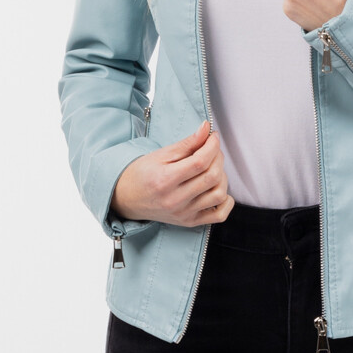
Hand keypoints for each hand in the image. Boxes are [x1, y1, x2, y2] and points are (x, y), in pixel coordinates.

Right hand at [108, 118, 233, 225]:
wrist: (126, 199)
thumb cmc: (141, 174)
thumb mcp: (160, 154)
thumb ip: (187, 143)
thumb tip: (206, 129)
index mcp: (165, 180)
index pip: (200, 162)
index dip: (212, 146)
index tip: (213, 137)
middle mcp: (175, 200)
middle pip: (212, 177)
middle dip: (218, 157)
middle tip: (212, 149)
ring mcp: (184, 213)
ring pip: (219, 194)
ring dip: (222, 176)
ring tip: (213, 167)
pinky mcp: (190, 222)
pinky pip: (219, 215)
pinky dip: (225, 201)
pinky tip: (217, 188)